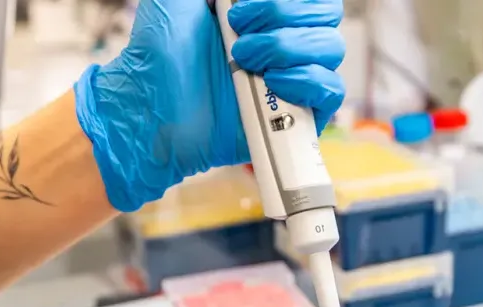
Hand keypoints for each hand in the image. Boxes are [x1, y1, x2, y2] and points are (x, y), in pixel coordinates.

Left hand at [74, 0, 344, 210]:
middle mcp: (285, 46)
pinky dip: (307, 80)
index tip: (239, 7)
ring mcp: (292, 83)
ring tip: (244, 61)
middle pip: (327, 15)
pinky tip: (272, 83)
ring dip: (288, 48)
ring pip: (331, 49)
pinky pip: (331, 91)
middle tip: (238, 36)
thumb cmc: (159, 54)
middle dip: (284, 16)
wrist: (152, 108)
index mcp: (266, 15)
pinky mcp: (295, 120)